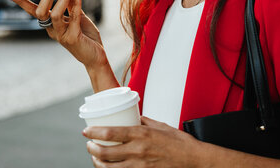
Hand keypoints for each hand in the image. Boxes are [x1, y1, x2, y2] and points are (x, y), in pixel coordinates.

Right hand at [5, 0, 105, 67]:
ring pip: (54, 15)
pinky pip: (73, 18)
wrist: (96, 56)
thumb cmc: (86, 36)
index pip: (32, 11)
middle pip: (41, 12)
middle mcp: (52, 30)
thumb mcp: (78, 17)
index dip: (20, 2)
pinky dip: (76, 4)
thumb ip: (71, 5)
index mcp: (50, 24)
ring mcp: (61, 35)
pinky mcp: (73, 38)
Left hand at [83, 116, 199, 166]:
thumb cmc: (179, 142)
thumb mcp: (160, 125)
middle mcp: (137, 150)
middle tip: (89, 145)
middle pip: (105, 152)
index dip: (94, 132)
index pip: (110, 132)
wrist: (193, 159)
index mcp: (141, 134)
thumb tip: (133, 117)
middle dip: (91, 149)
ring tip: (95, 157)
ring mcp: (139, 166)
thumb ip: (144, 121)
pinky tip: (108, 167)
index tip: (86, 131)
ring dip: (98, 162)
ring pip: (109, 167)